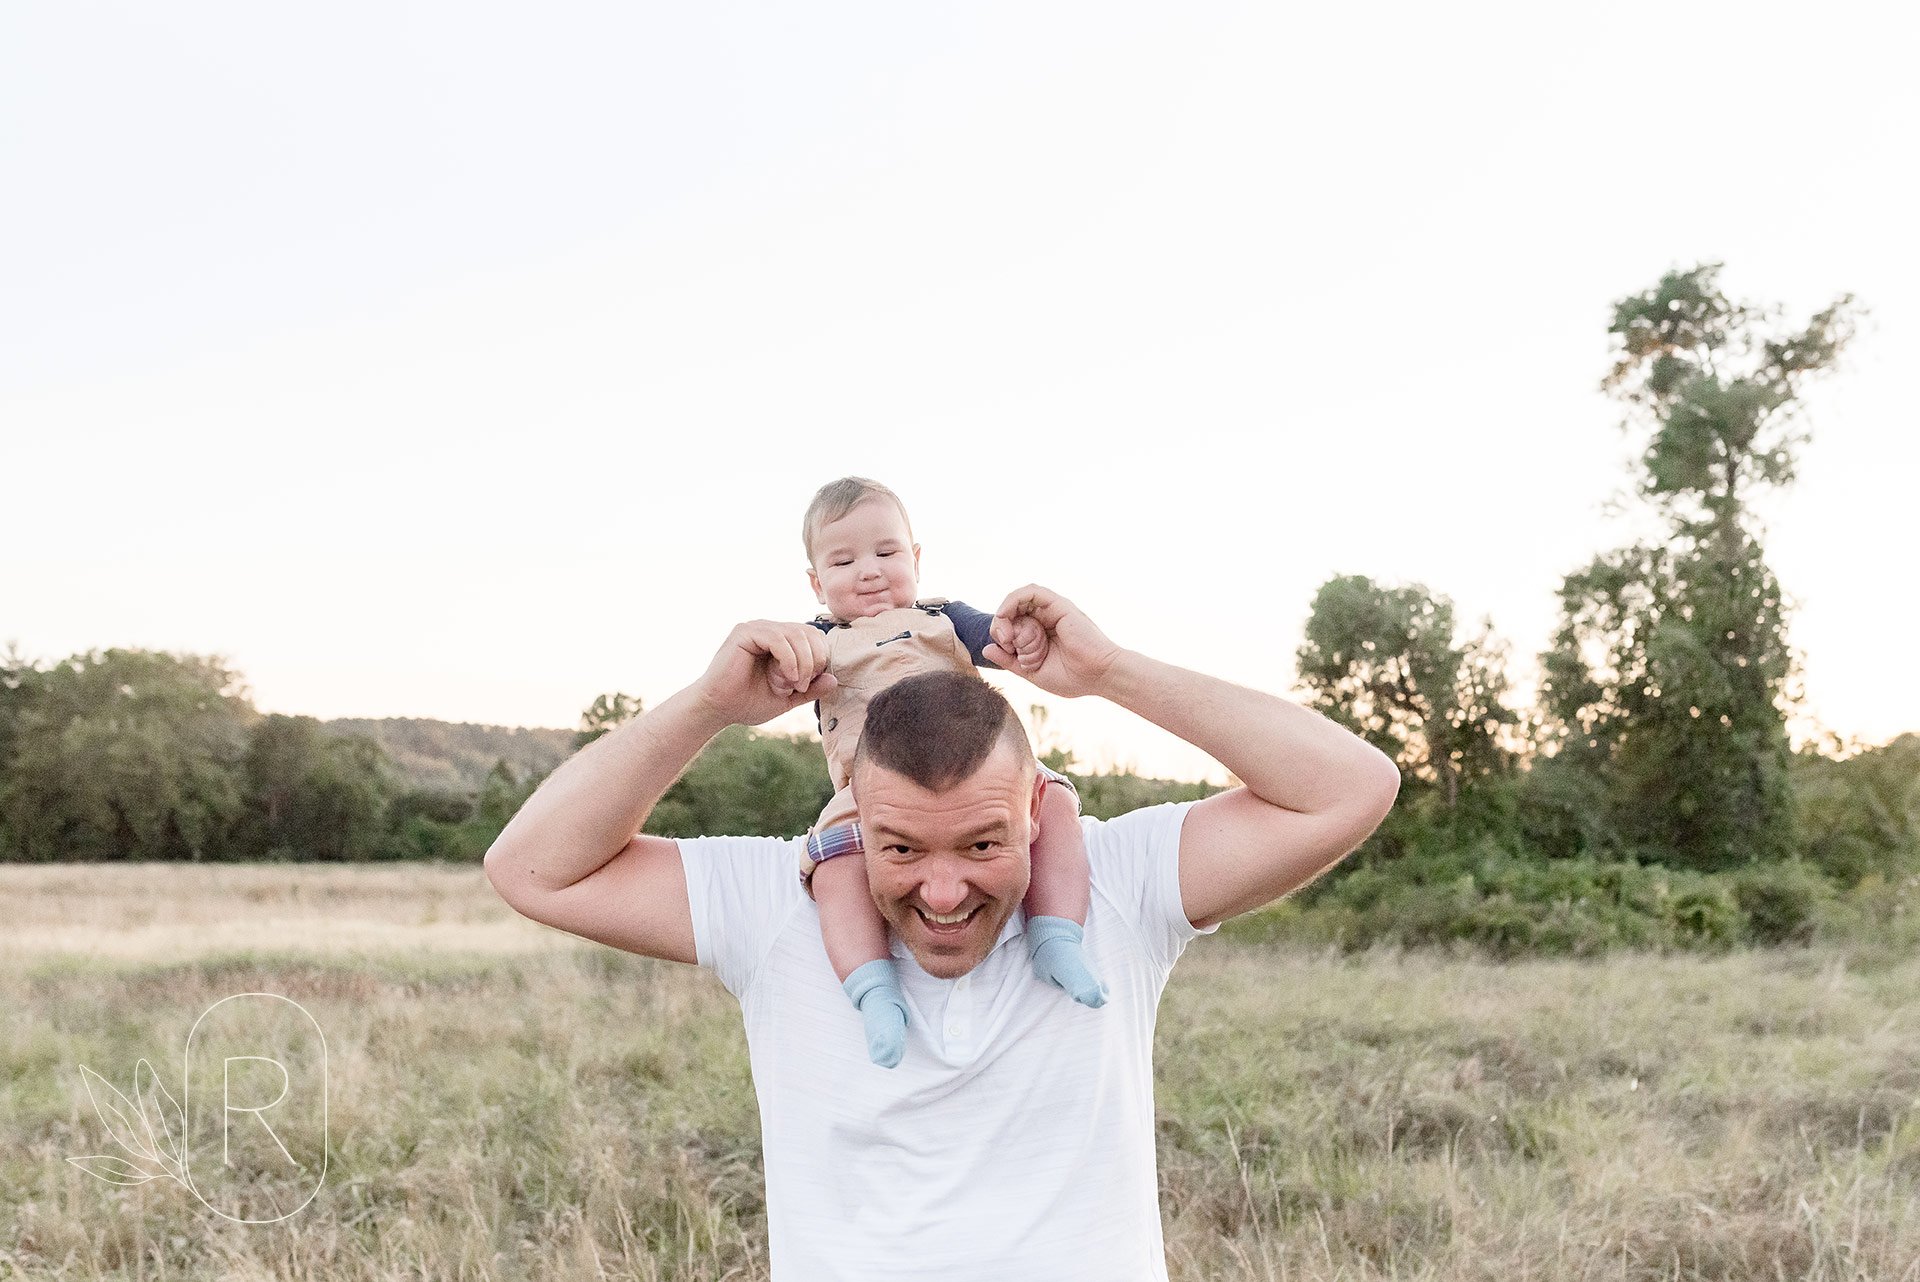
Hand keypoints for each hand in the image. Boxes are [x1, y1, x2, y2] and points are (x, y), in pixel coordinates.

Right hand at [694, 621, 837, 727]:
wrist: (717, 709)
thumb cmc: (747, 702)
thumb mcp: (788, 699)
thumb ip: (810, 689)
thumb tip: (834, 680)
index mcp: (781, 641)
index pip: (815, 637)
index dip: (821, 658)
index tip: (810, 684)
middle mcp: (770, 630)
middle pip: (810, 632)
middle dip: (814, 660)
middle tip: (803, 685)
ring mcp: (757, 628)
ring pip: (797, 633)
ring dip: (803, 662)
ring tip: (795, 685)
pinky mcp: (745, 632)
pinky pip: (778, 638)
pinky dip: (789, 659)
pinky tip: (787, 677)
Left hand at [989, 586, 1122, 698]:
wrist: (1100, 676)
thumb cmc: (1073, 678)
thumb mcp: (1032, 671)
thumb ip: (1009, 661)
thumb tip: (986, 648)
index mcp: (1041, 635)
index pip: (1012, 624)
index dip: (1000, 633)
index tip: (1006, 650)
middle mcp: (1046, 619)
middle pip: (1013, 610)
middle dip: (1000, 623)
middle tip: (1005, 641)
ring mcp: (1053, 611)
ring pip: (1019, 599)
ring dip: (1005, 612)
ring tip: (1006, 633)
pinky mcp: (1059, 605)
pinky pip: (1031, 591)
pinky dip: (1013, 600)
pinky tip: (1007, 615)